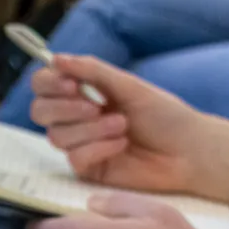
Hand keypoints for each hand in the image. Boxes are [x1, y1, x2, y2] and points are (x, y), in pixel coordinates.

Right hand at [28, 53, 228, 219]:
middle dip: (64, 107)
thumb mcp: (129, 86)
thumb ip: (92, 71)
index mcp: (84, 92)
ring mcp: (81, 144)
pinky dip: (98, 148)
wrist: (189, 151)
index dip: (49, 83)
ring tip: (122, 126)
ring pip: (56, 136)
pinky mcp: (88, 170)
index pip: (44, 84)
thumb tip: (55, 58)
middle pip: (39, 111)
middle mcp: (77, 118)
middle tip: (95, 105)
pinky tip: (121, 145)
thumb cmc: (165, 115)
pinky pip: (74, 158)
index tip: (71, 83)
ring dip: (90, 128)